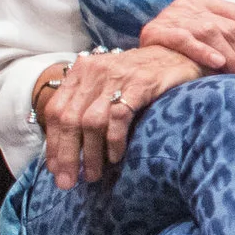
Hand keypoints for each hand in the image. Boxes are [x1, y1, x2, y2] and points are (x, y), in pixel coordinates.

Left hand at [34, 45, 203, 188]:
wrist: (181, 53)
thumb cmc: (144, 74)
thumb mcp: (109, 82)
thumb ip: (89, 102)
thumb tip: (69, 144)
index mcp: (82, 72)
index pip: (56, 111)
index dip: (53, 143)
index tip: (54, 169)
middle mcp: (95, 71)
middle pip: (69, 119)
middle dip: (66, 155)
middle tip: (68, 181)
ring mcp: (118, 76)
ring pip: (91, 122)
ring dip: (90, 153)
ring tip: (93, 174)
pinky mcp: (141, 84)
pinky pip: (119, 117)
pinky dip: (114, 141)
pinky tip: (115, 157)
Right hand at [140, 0, 234, 75]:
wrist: (141, 52)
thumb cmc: (182, 40)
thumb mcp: (211, 25)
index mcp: (207, 0)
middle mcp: (192, 4)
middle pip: (230, 27)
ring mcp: (174, 16)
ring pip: (212, 33)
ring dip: (231, 56)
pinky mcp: (157, 30)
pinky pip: (184, 39)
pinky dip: (203, 51)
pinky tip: (217, 62)